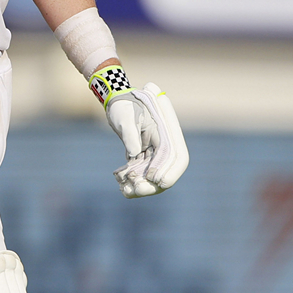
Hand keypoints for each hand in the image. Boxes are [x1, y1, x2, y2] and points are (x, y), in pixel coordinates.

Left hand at [103, 83, 188, 197]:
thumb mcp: (125, 117)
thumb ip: (131, 135)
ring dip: (141, 186)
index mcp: (165, 133)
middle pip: (166, 171)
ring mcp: (153, 151)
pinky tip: (120, 182)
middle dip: (152, 185)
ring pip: (152, 176)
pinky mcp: (142, 155)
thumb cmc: (123, 106)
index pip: (177, 157)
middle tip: (136, 190)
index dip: (171, 172)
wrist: (116, 101)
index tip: (155, 179)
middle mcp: (163, 144)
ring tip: (125, 190)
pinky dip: (132, 181)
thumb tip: (133, 154)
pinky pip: (141, 173)